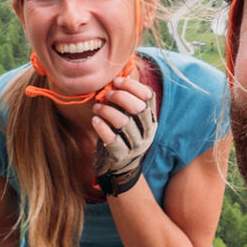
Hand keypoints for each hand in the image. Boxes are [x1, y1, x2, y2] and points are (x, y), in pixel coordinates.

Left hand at [93, 77, 157, 195]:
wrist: (119, 169)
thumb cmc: (121, 136)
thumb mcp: (129, 118)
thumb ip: (127, 101)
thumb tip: (118, 77)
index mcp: (151, 119)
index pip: (148, 97)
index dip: (133, 86)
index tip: (116, 81)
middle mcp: (147, 132)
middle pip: (138, 108)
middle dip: (120, 97)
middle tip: (106, 95)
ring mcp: (135, 146)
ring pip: (123, 122)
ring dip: (107, 111)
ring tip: (97, 107)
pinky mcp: (121, 156)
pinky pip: (112, 140)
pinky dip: (102, 127)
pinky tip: (95, 120)